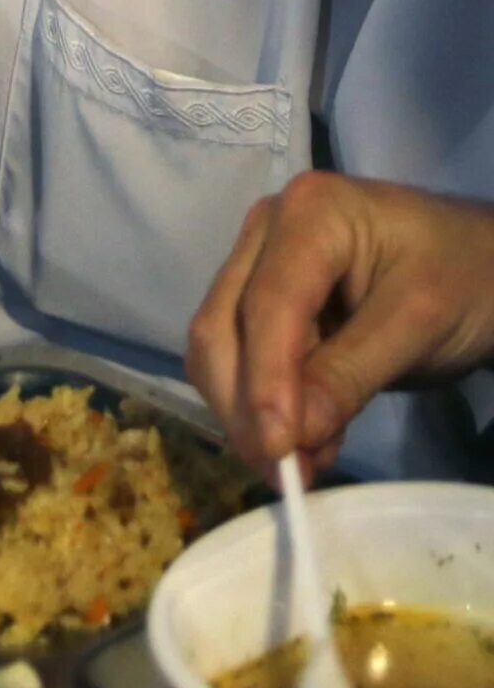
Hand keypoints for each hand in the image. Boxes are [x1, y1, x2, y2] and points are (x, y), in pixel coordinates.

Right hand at [186, 171, 493, 477]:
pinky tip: (304, 437)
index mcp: (309, 213)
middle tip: (287, 474)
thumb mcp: (419, 324)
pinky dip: (262, 404)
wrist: (481, 262)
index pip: (268, 305)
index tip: (280, 451)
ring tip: (305, 461)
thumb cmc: (463, 279)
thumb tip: (290, 436)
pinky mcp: (260, 294)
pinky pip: (241, 355)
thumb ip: (350, 375)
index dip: (265, 381)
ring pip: (220, 345)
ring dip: (249, 411)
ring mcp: (257, 260)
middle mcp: (265, 229)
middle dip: (246, 404)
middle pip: (224, 324)